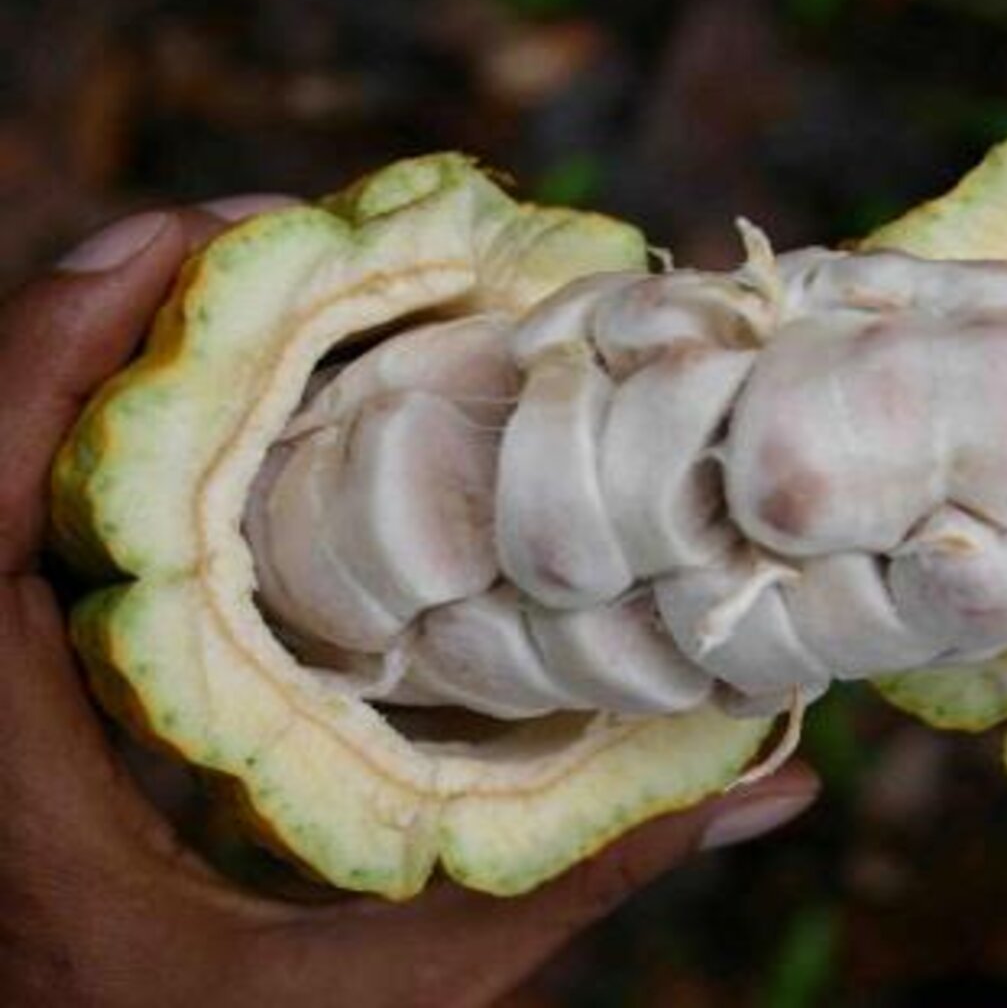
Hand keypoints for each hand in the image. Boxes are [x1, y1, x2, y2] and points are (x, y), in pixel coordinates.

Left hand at [0, 204, 818, 1007]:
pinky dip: (102, 453)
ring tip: (262, 306)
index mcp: (24, 771)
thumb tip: (768, 784)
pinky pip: (25, 542)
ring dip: (107, 370)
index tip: (194, 240)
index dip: (59, 343)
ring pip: (5, 487)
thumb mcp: (408, 985)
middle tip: (270, 236)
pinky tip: (228, 439)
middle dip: (111, 313)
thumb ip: (575, 872)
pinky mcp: (23, 724)